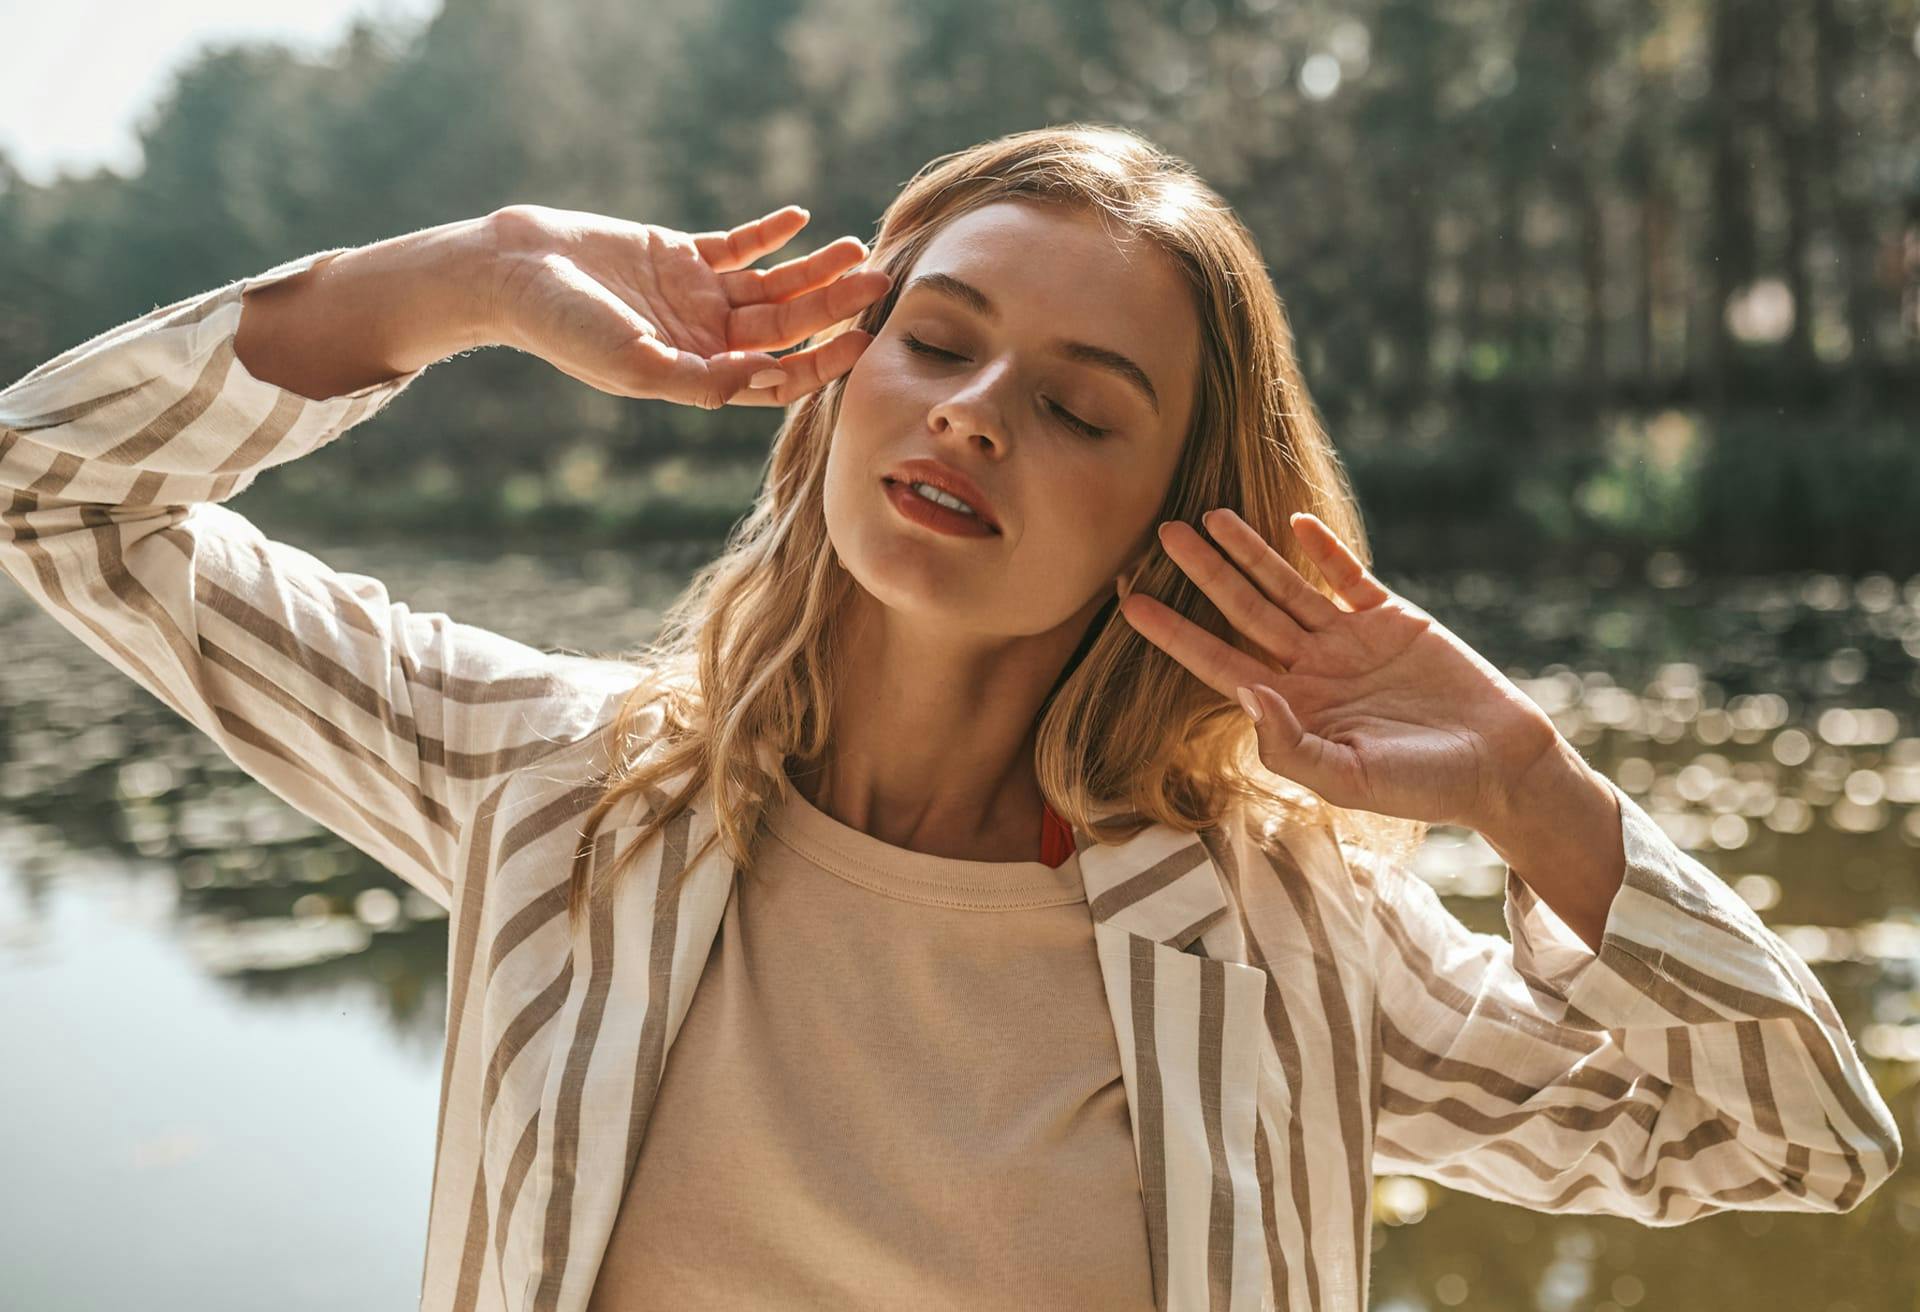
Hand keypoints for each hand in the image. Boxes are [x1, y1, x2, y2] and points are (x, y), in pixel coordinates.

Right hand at [485, 202, 891, 409]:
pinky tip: (799, 219)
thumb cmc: (564, 328)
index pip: (777, 376)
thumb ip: (701, 380)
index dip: (822, 362)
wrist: (513, 271)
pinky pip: (738, 245)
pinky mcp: (681, 256)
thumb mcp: (634, 365)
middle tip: (877, 280)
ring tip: (853, 247)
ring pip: (772, 285)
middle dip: (833, 306)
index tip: (861, 341)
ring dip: (813, 268)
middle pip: (786, 326)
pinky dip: (769, 233)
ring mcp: (696, 296)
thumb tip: (767, 380)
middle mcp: (706, 339)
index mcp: (699, 374)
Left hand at [1116, 508, 1563, 828]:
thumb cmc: (1422, 786)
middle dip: (1202, 573)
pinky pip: (1348, 576)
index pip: (1217, 662)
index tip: (1130, 602)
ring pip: (1285, 587)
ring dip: (1249, 552)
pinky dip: (1323, 549)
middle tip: (1162, 533)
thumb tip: (1248, 695)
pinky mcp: (1392, 618)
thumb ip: (1291, 746)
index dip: (1173, 633)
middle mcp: (1310, 669)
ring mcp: (1348, 640)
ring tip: (1211, 515)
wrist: (1498, 766)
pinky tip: (1294, 522)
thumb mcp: (1349, 779)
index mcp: (1291, 708)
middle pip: (1242, 611)